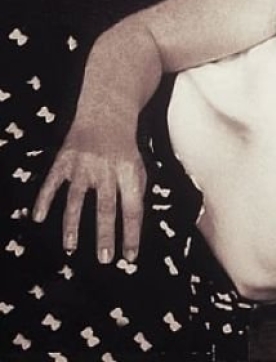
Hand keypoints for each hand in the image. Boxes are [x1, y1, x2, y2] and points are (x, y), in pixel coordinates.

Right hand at [33, 101, 146, 264]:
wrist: (107, 114)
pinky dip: (43, 199)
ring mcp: (83, 165)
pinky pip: (52, 182)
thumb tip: (132, 227)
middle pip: (106, 207)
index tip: (130, 257)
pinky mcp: (64, 160)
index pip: (133, 209)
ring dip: (73, 225)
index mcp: (129, 172)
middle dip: (106, 235)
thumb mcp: (139, 167)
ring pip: (76, 199)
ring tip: (71, 247)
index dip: (132, 234)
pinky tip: (38, 217)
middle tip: (105, 259)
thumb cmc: (125, 148)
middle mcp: (106, 170)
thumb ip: (135, 193)